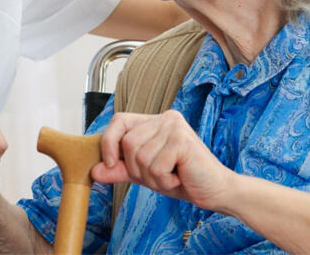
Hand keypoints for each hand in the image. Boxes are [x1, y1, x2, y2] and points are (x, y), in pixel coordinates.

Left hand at [91, 110, 234, 209]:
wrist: (215, 192)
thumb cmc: (182, 179)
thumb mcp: (145, 173)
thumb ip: (120, 170)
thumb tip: (94, 171)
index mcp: (154, 120)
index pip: (119, 121)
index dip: (109, 142)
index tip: (110, 163)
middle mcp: (165, 117)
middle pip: (128, 143)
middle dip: (138, 169)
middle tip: (161, 175)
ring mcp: (174, 126)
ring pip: (140, 157)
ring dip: (153, 177)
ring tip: (172, 176)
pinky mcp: (182, 141)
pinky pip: (156, 166)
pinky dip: (164, 181)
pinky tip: (180, 178)